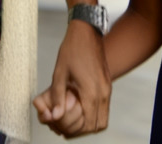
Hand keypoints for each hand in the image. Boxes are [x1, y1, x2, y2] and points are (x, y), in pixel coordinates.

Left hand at [35, 20, 108, 136]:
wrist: (87, 31)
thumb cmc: (72, 49)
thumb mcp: (59, 73)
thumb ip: (57, 97)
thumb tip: (54, 116)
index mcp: (91, 92)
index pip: (89, 124)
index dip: (76, 130)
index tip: (63, 126)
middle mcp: (103, 93)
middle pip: (98, 125)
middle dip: (84, 129)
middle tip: (68, 125)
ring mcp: (107, 88)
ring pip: (103, 118)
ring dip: (90, 122)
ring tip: (74, 117)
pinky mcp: (107, 84)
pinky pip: (104, 107)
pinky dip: (94, 113)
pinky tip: (80, 106)